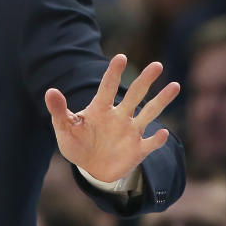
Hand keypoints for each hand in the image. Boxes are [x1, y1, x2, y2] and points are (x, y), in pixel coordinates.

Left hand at [45, 54, 179, 182]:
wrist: (90, 168)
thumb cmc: (76, 143)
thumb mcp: (64, 128)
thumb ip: (59, 111)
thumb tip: (50, 91)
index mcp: (100, 108)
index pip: (108, 86)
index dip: (114, 72)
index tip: (121, 57)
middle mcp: (119, 116)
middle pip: (134, 95)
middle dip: (145, 80)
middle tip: (157, 65)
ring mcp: (130, 132)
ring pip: (149, 113)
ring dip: (161, 101)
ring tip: (174, 85)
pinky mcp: (138, 150)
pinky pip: (150, 143)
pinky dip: (156, 139)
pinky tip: (162, 132)